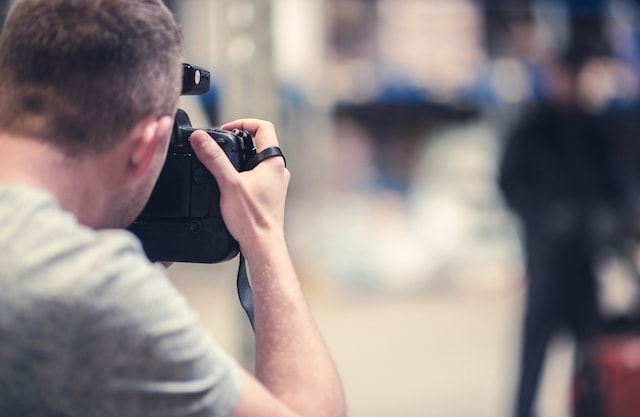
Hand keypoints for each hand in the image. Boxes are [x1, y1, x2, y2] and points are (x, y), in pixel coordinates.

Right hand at [189, 119, 289, 258]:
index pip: (263, 127)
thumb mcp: (228, 183)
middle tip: (219, 146)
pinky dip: (243, 174)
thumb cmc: (252, 219)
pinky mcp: (270, 196)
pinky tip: (229, 185)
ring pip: (257, 161)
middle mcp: (278, 171)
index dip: (243, 123)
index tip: (225, 130)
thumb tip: (200, 138)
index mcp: (273, 162)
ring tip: (222, 166)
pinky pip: (256, 176)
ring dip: (240, 158)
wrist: (262, 246)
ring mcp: (275, 184)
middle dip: (238, 141)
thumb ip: (214, 158)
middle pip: (260, 143)